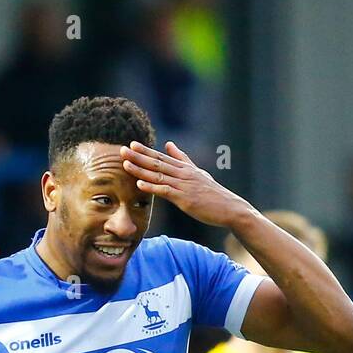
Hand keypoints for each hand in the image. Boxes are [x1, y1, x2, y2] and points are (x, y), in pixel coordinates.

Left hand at [121, 141, 252, 227]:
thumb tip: (169, 144)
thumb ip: (182, 159)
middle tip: (123, 149)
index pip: (162, 157)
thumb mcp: (197, 172)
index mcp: (185, 168)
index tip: (132, 144)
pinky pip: (165, 191)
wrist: (229, 208)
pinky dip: (152, 187)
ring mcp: (184, 186)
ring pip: (158, 175)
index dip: (146, 151)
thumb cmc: (213, 193)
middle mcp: (183, 174)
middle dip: (139, 156)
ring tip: (125, 164)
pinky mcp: (185, 199)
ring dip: (141, 170)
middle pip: (157, 163)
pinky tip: (140, 184)